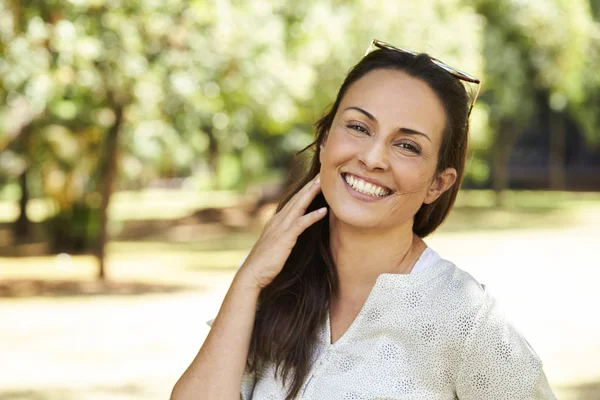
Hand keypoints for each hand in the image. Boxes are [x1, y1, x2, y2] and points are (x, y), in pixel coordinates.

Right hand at [239, 175, 326, 289]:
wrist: (252, 274)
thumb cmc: (264, 263)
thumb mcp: (275, 244)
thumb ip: (283, 235)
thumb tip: (292, 233)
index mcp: (276, 221)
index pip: (293, 201)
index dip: (304, 190)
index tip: (315, 181)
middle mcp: (278, 220)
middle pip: (297, 198)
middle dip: (309, 185)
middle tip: (322, 173)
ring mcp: (281, 228)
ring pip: (299, 206)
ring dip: (311, 193)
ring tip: (324, 183)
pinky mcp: (285, 238)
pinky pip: (301, 224)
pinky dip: (313, 216)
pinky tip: (324, 210)